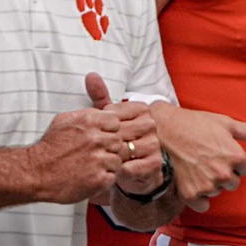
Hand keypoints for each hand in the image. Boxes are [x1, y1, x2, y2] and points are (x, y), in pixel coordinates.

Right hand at [30, 100, 122, 203]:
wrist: (36, 172)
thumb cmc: (49, 148)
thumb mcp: (64, 120)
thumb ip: (86, 115)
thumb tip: (100, 112)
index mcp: (88, 122)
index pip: (115, 121)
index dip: (109, 130)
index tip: (102, 136)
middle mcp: (95, 139)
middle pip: (118, 141)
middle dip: (109, 147)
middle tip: (96, 153)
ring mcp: (98, 160)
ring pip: (117, 160)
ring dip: (107, 164)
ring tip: (92, 166)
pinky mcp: (99, 179)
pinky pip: (112, 177)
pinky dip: (103, 178)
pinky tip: (90, 176)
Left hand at [85, 74, 163, 196]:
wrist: (135, 169)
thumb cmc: (120, 139)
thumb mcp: (109, 117)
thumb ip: (101, 96)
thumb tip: (90, 75)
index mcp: (141, 109)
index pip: (115, 113)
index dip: (103, 126)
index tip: (99, 132)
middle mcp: (151, 124)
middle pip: (119, 132)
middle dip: (106, 142)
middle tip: (99, 149)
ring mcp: (155, 144)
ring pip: (124, 149)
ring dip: (111, 157)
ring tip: (106, 160)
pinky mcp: (155, 164)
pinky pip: (130, 167)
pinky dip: (119, 170)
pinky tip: (114, 170)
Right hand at [149, 103, 245, 210]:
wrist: (163, 130)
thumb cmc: (194, 124)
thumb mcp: (224, 123)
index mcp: (236, 157)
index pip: (243, 169)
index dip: (231, 160)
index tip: (217, 152)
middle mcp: (224, 174)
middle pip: (232, 183)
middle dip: (222, 173)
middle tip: (206, 160)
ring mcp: (207, 186)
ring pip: (217, 192)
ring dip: (210, 184)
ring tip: (195, 166)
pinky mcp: (191, 194)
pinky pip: (203, 205)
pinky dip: (198, 197)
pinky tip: (191, 181)